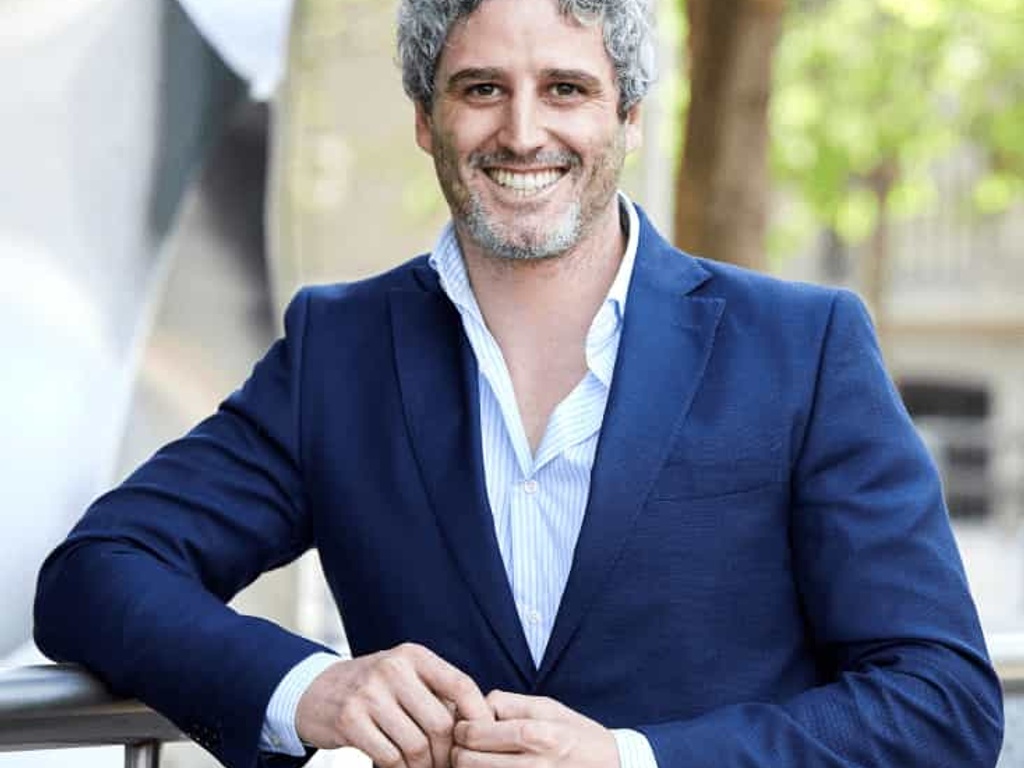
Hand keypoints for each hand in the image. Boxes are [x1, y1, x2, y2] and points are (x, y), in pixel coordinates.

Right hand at [296, 643, 492, 767]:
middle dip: (447, 753)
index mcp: (413, 655)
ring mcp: (369, 694)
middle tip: (447, 765)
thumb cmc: (373, 688)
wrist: (315, 691)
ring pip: (416, 746)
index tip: (483, 739)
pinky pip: (390, 758)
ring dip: (424, 767)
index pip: (460, 685)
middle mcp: (392, 668)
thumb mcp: (404, 676)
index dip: (478, 716)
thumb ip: (436, 693)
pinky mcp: (350, 720)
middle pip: (440, 723)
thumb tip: (479, 727)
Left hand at [452, 691, 618, 767]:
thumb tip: (474, 706)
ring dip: (469, 767)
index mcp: (535, 735)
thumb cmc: (575, 733)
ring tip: (478, 757)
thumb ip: (508, 703)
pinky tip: (493, 767)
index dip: (461, 727)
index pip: (474, 733)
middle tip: (466, 743)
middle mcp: (531, 766)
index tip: (466, 724)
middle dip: (459, 750)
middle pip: (467, 762)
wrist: (610, 767)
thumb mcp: (547, 707)